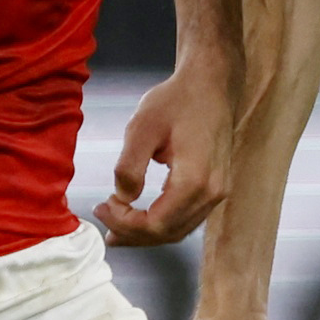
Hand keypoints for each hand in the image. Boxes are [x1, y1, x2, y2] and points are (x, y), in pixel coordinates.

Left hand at [97, 59, 235, 244]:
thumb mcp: (142, 127)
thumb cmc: (177, 101)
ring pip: (180, 230)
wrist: (212, 85)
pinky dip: (162, 223)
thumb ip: (129, 166)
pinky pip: (188, 218)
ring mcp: (218, 192)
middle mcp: (211, 193)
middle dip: (132, 233)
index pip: (156, 223)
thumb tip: (122, 197)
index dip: (124, 223)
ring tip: (117, 227)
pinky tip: (142, 217)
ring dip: (147, 233)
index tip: (101, 207)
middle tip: (103, 219)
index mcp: (194, 180)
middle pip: (168, 233)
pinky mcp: (216, 188)